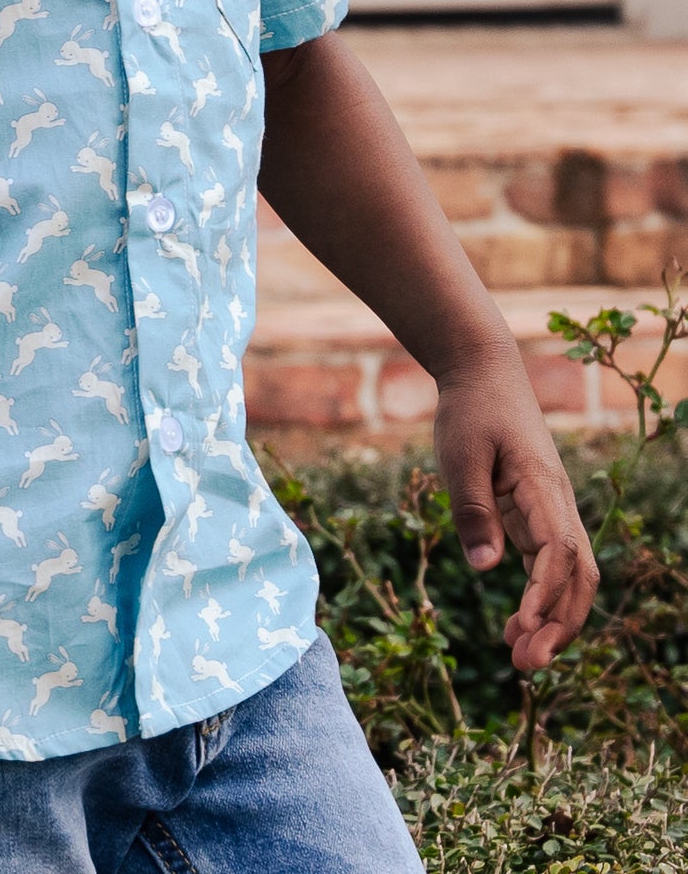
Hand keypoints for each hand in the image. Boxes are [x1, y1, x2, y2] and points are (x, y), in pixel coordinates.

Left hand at [433, 351, 597, 671]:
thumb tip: (486, 569)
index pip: (558, 548)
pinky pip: (550, 565)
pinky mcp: (537, 514)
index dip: (546, 592)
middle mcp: (557, 502)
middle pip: (577, 573)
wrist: (483, 372)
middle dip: (559, 623)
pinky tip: (517, 626)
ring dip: (554, 619)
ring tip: (520, 658)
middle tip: (525, 664)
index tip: (524, 625)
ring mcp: (551, 510)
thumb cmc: (471, 409)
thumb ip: (472, 509)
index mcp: (542, 485)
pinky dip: (541, 599)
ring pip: (570, 575)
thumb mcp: (461, 454)